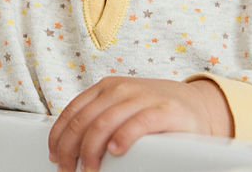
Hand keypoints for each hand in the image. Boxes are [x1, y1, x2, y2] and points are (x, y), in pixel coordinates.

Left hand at [48, 77, 231, 171]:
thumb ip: (100, 120)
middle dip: (71, 149)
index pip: (72, 112)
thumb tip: (70, 147)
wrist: (196, 104)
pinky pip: (138, 123)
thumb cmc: (154, 111)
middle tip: (69, 169)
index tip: (54, 156)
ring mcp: (141, 97)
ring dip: (91, 150)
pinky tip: (115, 151)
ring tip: (89, 169)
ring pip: (104, 123)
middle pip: (84, 120)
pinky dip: (123, 138)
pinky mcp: (164, 109)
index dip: (59, 136)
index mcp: (105, 88)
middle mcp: (120, 89)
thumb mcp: (121, 109)